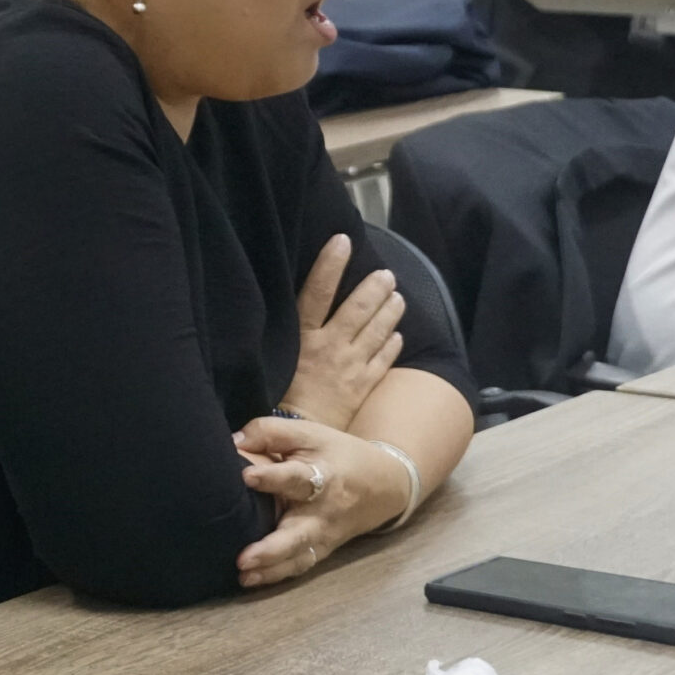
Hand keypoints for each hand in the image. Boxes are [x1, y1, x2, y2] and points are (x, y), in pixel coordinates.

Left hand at [231, 416, 412, 587]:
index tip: (246, 476)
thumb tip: (232, 442)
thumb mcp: (309, 434)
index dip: (271, 477)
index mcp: (323, 476)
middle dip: (271, 548)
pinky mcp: (321, 549)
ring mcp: (323, 535)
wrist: (382, 484)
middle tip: (243, 557)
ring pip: (298, 557)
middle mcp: (323, 512)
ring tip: (243, 575)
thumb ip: (269, 433)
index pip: (296, 478)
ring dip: (270, 569)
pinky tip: (249, 581)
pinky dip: (276, 575)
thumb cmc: (335, 454)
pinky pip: (299, 565)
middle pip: (299, 533)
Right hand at [278, 234, 404, 428]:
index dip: (330, 264)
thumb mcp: (277, 357)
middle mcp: (331, 347)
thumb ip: (292, 334)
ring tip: (398, 296)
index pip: (318, 291)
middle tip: (386, 275)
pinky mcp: (364, 385)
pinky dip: (393, 344)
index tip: (342, 241)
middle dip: (374, 287)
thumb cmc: (277, 396)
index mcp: (304, 338)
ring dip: (390, 310)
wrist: (296, 433)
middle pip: (358, 308)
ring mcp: (351, 365)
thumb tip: (299, 309)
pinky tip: (398, 335)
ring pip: (378, 330)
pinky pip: (384, 359)